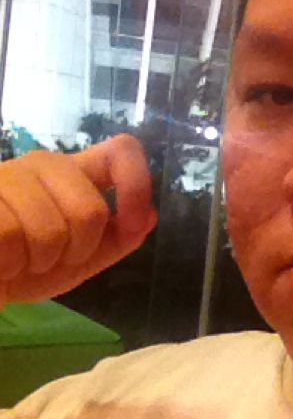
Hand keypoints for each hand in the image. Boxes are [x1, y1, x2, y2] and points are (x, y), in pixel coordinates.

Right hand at [0, 134, 156, 306]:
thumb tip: (151, 215)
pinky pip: (10, 237)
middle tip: (51, 258)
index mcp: (75, 173)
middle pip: (91, 210)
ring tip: (20, 260)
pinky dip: (9, 264)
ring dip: (39, 263)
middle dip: (78, 251)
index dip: (137, 186)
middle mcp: (44, 165)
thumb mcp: (80, 259)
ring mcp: (8, 175)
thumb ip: (118, 239)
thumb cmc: (26, 266)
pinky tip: (1, 261)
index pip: (121, 151)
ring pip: (50, 230)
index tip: (135, 223)